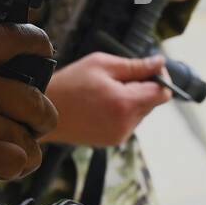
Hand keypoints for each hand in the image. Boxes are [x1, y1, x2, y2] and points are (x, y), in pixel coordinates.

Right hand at [0, 24, 57, 184]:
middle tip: (39, 123)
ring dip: (27, 149)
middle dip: (42, 116)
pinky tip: (0, 169)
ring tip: (17, 155)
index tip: (44, 49)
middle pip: (33, 98)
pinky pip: (17, 160)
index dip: (35, 42)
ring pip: (28, 135)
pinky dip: (13, 168)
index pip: (10, 38)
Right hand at [43, 52, 172, 147]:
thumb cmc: (69, 84)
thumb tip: (160, 62)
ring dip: (131, 99)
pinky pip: (128, 122)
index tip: (150, 68)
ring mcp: (119, 136)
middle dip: (143, 87)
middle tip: (118, 78)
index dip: (161, 78)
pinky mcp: (111, 141)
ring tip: (105, 92)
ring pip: (141, 112)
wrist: (43, 112)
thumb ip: (135, 65)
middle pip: (153, 103)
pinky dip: (121, 111)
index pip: (163, 93)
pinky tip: (101, 104)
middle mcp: (126, 124)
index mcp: (125, 104)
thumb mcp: (102, 64)